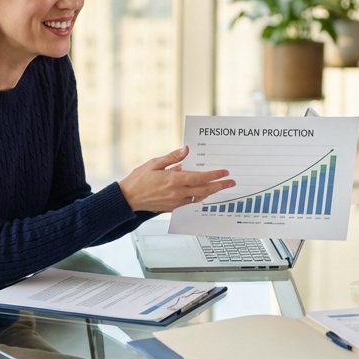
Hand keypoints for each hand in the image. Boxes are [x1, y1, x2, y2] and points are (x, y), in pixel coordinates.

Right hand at [118, 146, 234, 213]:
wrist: (128, 199)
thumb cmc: (138, 180)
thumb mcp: (154, 163)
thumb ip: (173, 157)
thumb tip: (186, 150)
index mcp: (174, 180)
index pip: (200, 178)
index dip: (214, 175)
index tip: (225, 173)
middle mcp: (177, 193)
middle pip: (204, 190)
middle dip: (219, 186)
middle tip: (231, 183)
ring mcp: (175, 202)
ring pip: (198, 198)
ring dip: (210, 192)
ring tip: (218, 187)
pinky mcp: (172, 208)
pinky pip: (189, 203)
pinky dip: (197, 198)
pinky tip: (201, 194)